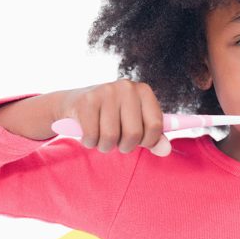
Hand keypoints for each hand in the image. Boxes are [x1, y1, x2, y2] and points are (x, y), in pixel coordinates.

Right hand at [54, 79, 170, 155]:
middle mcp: (127, 87)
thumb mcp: (136, 124)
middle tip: (117, 141)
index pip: (155, 126)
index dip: (148, 142)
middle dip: (124, 146)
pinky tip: (88, 133)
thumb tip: (166, 151)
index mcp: (144, 91)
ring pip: (111, 137)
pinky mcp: (86, 101)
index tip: (139, 141)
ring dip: (105, 146)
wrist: (74, 103)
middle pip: (133, 134)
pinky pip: (92, 136)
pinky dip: (90, 142)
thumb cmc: (112, 116)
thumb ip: (154, 138)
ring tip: (102, 137)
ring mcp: (106, 92)